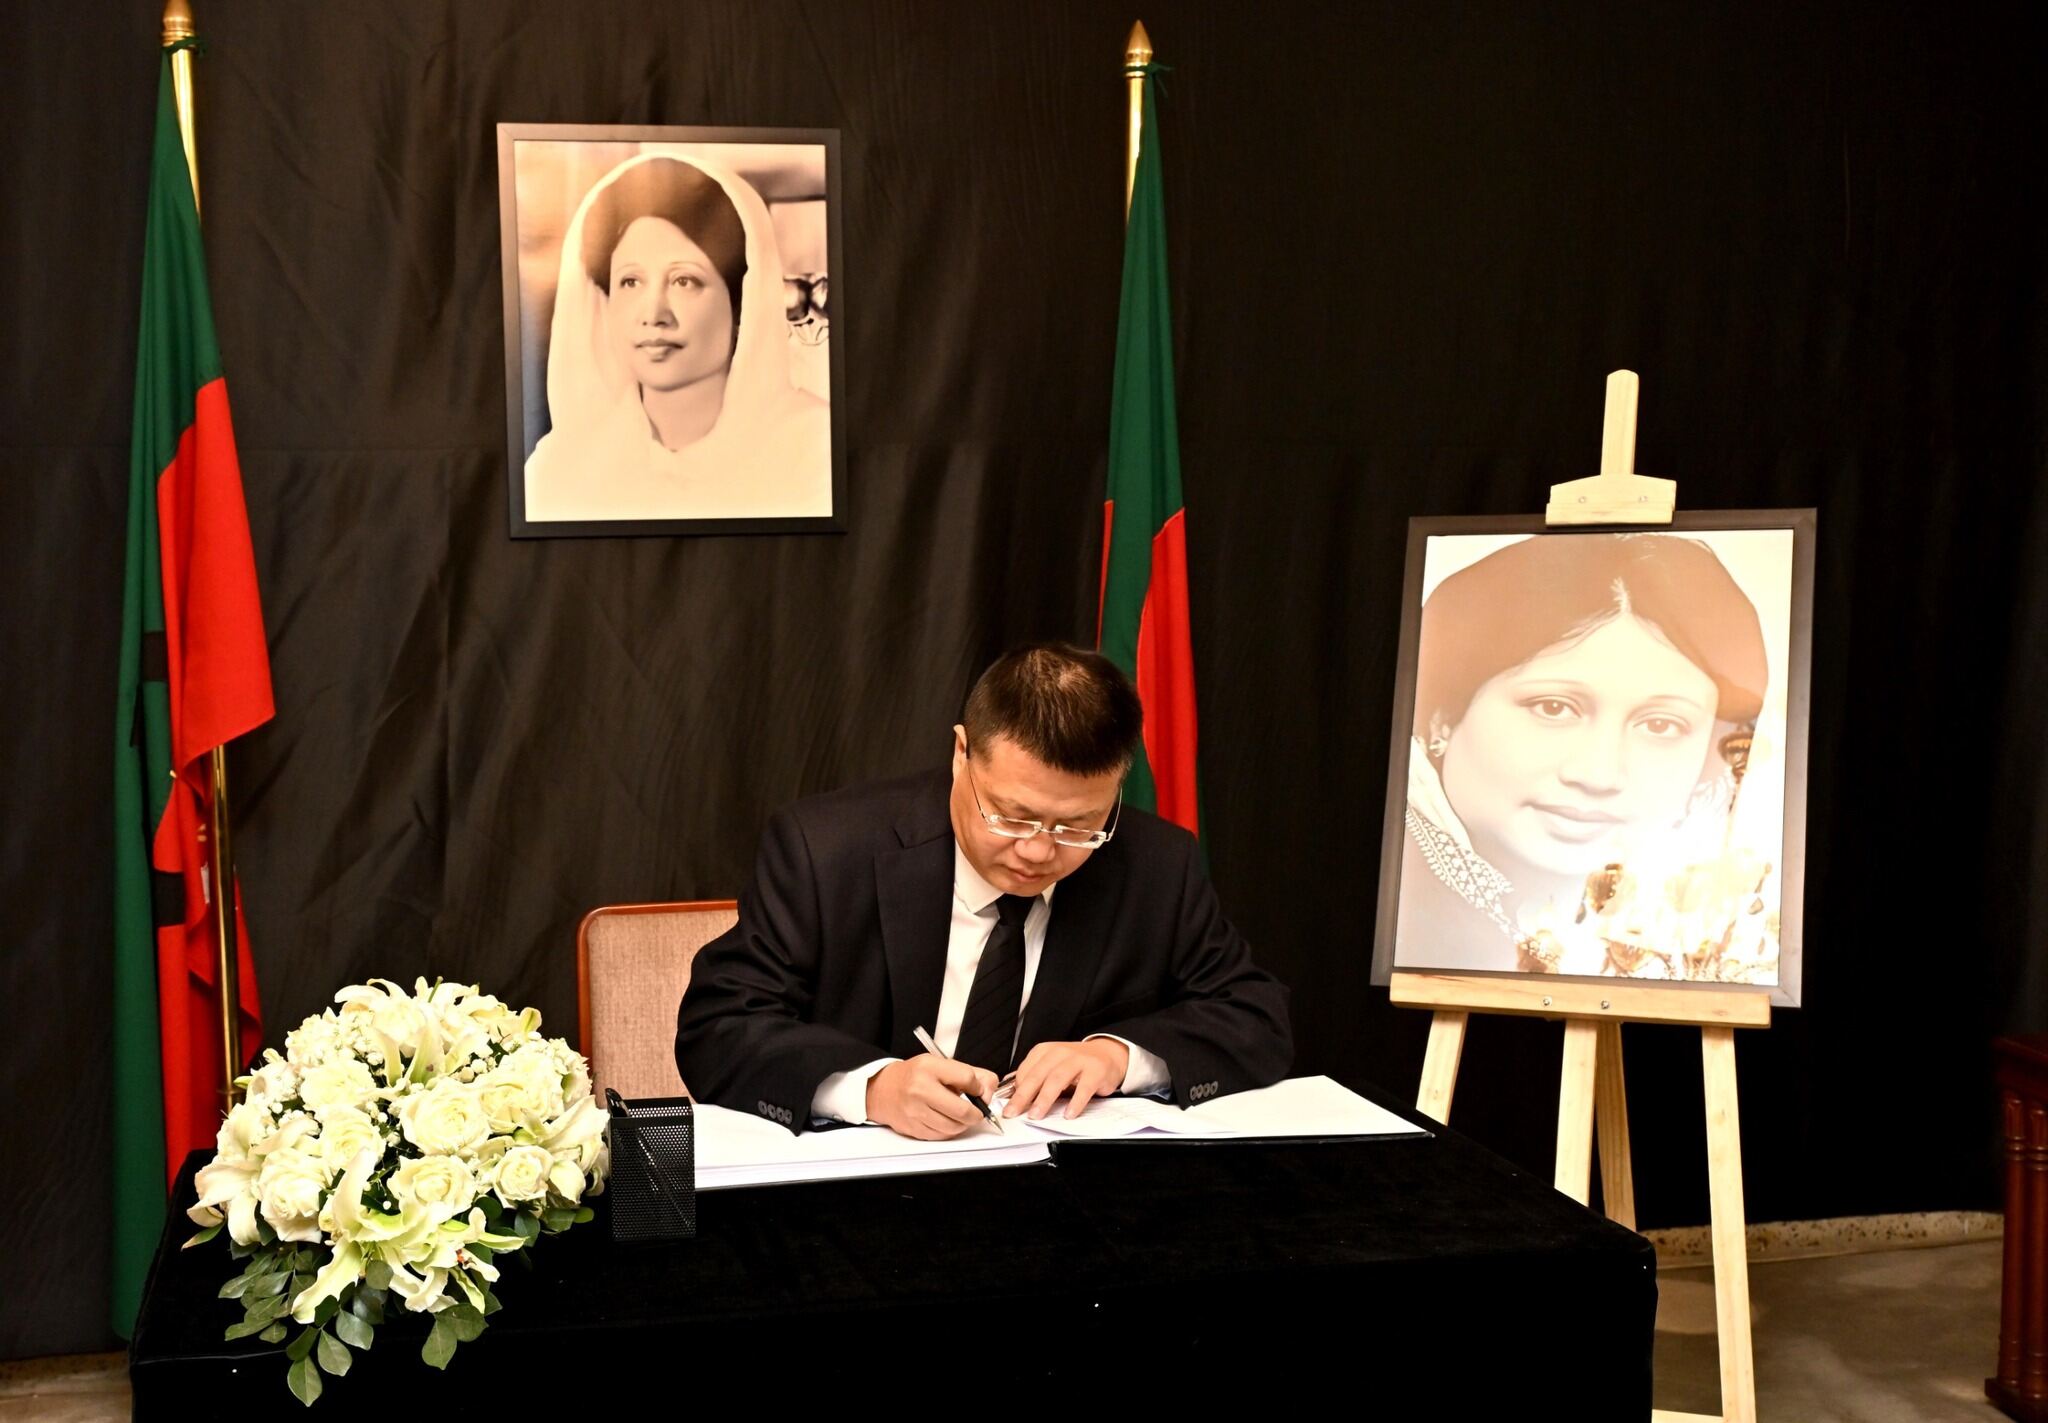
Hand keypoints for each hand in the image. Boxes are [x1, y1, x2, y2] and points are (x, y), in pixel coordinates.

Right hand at [866, 1054, 998, 1140]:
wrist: (883, 1089)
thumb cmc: (915, 1076)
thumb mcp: (941, 1064)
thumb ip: (971, 1073)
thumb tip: (988, 1092)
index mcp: (929, 1068)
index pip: (967, 1079)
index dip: (979, 1087)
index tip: (978, 1090)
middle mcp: (920, 1089)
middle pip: (963, 1110)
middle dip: (976, 1113)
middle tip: (977, 1111)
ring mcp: (915, 1111)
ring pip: (954, 1127)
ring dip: (963, 1124)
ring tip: (961, 1115)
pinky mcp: (913, 1128)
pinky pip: (941, 1136)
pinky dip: (950, 1131)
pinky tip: (947, 1121)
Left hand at [1004, 1038, 1129, 1119]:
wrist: (1107, 1054)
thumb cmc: (1076, 1064)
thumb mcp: (1052, 1065)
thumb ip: (1035, 1077)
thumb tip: (1012, 1095)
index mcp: (1044, 1051)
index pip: (1025, 1071)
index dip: (1015, 1090)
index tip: (1009, 1106)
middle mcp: (1060, 1053)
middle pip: (1038, 1075)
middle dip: (1023, 1096)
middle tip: (1014, 1112)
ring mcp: (1078, 1060)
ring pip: (1057, 1079)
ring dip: (1045, 1099)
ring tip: (1036, 1114)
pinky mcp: (1095, 1070)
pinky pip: (1084, 1088)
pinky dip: (1075, 1102)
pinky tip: (1068, 1114)